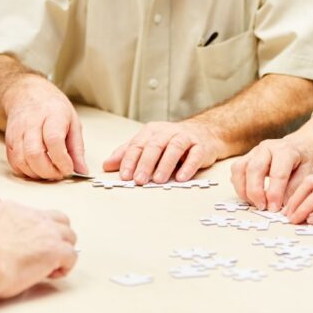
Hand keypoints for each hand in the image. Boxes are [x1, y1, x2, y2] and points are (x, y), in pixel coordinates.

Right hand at [0, 201, 78, 298]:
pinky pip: (72, 256)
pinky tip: (51, 274)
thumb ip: (3, 229)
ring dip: (62, 251)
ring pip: (69, 236)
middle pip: (59, 220)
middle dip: (57, 236)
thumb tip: (11, 242)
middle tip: (48, 252)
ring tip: (50, 265)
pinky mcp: (56, 249)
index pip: (36, 215)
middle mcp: (32, 216)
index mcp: (13, 209)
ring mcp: (47, 231)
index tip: (34, 244)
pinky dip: (65, 267)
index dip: (38, 231)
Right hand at [2, 75, 86, 179]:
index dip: (61, 159)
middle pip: (34, 153)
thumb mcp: (73, 121)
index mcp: (52, 115)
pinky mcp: (9, 141)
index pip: (54, 140)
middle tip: (59, 173)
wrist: (26, 94)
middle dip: (48, 171)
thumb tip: (82, 170)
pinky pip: (14, 162)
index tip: (69, 169)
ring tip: (49, 172)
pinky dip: (26, 171)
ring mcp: (17, 132)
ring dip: (37, 174)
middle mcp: (31, 123)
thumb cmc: (52, 107)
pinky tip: (37, 169)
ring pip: (22, 160)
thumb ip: (77, 148)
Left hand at [103, 121, 222, 184]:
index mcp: (152, 132)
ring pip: (174, 148)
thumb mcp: (148, 144)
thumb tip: (107, 165)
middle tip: (138, 180)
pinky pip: (195, 155)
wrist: (205, 133)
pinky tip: (181, 177)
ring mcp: (185, 138)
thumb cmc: (172, 141)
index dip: (130, 160)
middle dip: (145, 163)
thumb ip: (128, 153)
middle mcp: (168, 132)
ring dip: (165, 164)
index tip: (124, 176)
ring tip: (158, 180)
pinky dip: (188, 166)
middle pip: (154, 146)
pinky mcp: (201, 146)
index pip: (138, 144)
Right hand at [231, 135, 312, 211]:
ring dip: (243, 189)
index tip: (274, 209)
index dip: (274, 194)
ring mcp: (254, 151)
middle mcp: (266, 148)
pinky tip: (249, 195)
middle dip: (255, 192)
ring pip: (239, 168)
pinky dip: (239, 185)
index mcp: (285, 150)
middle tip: (262, 207)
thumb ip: (294, 188)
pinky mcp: (247, 156)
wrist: (299, 143)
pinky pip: (236, 170)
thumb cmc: (304, 158)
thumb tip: (282, 205)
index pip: (277, 173)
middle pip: (254, 169)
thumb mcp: (308, 172)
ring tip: (254, 202)